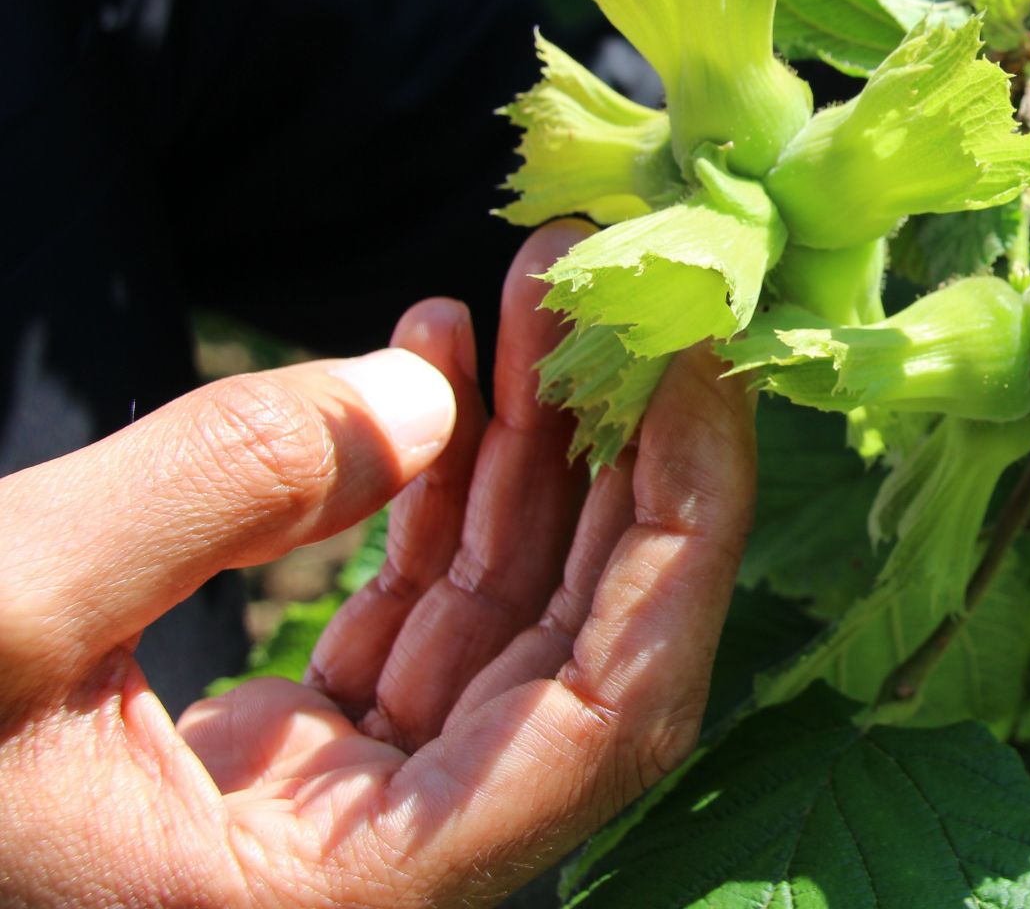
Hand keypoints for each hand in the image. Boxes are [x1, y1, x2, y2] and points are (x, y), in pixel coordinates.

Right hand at [0, 223, 756, 907]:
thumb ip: (219, 486)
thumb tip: (423, 390)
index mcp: (335, 901)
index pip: (604, 717)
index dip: (682, 534)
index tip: (702, 368)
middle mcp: (366, 874)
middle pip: (582, 657)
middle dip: (618, 462)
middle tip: (633, 293)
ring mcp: (331, 815)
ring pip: (500, 622)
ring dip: (528, 451)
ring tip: (538, 290)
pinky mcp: (285, 761)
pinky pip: (412, 613)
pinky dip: (432, 488)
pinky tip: (441, 362)